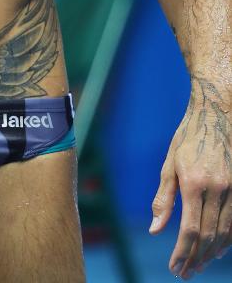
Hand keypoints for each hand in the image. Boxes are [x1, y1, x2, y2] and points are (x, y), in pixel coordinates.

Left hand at [150, 77, 231, 277]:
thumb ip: (164, 198)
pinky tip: (218, 249)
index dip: (182, 253)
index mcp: (194, 182)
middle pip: (208, 236)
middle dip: (196, 258)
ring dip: (212, 254)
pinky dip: (227, 240)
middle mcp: (217, 188)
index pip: (190, 230)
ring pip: (225, 233)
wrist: (217, 113)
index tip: (175, 267)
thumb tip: (156, 230)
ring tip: (198, 265)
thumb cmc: (188, 136)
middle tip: (185, 273)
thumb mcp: (170, 163)